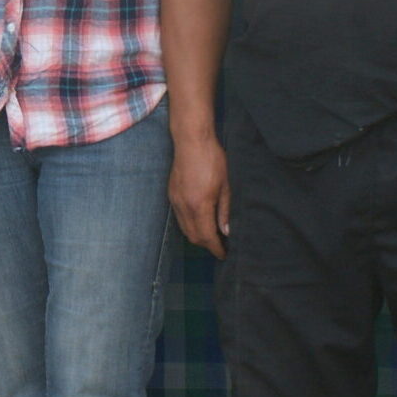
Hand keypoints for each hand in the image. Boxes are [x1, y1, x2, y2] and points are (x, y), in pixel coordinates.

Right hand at [169, 134, 229, 258]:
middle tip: (219, 244)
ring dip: (197, 235)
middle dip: (206, 244)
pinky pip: (179, 217)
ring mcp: (175, 200)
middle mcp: (184, 206)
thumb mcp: (225, 186)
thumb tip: (225, 231)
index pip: (207, 236)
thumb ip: (224, 211)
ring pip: (184, 228)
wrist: (191, 141)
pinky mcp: (171, 194)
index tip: (223, 254)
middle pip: (193, 236)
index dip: (215, 248)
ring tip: (211, 234)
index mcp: (200, 205)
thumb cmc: (212, 160)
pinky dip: (189, 224)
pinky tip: (199, 219)